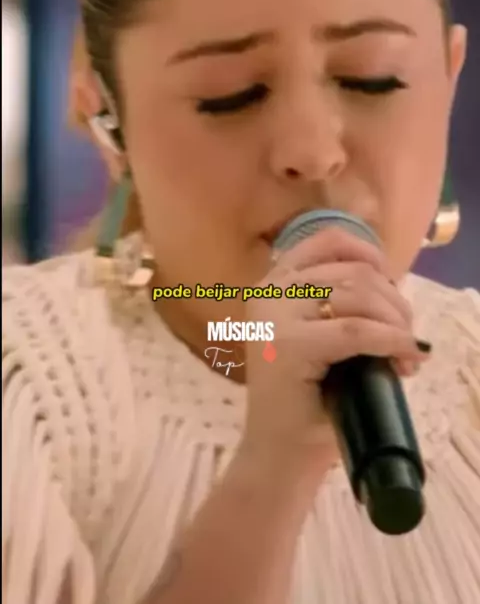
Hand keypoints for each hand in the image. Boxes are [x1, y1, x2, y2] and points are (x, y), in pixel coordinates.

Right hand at [242, 227, 429, 469]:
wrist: (279, 454)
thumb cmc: (305, 399)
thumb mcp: (319, 337)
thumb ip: (341, 305)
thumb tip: (394, 292)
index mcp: (273, 285)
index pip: (327, 241)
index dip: (368, 252)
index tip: (392, 281)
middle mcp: (270, 292)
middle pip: (354, 272)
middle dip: (394, 302)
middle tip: (407, 338)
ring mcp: (275, 317)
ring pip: (358, 296)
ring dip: (396, 322)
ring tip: (405, 353)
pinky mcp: (289, 345)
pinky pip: (357, 330)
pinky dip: (392, 339)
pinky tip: (406, 355)